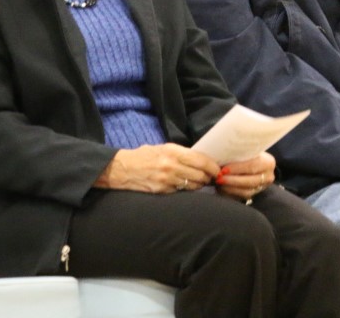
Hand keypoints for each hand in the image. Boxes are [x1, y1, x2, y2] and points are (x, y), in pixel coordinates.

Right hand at [94, 143, 219, 193]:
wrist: (122, 169)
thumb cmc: (144, 156)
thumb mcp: (163, 148)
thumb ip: (181, 153)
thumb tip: (200, 159)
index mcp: (172, 151)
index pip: (201, 160)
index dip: (213, 167)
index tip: (217, 170)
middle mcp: (171, 165)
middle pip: (200, 175)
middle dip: (208, 177)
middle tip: (212, 178)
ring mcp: (167, 180)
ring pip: (193, 185)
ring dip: (200, 185)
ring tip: (201, 183)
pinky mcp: (162, 191)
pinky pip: (182, 192)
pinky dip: (187, 190)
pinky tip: (187, 187)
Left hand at [215, 152, 276, 201]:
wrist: (251, 161)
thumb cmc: (246, 153)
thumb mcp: (245, 150)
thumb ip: (238, 153)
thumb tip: (222, 155)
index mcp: (268, 163)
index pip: (252, 166)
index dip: (237, 169)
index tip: (223, 169)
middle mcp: (268, 177)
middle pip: (249, 181)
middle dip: (232, 180)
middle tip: (219, 177)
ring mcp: (262, 187)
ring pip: (246, 191)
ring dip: (230, 188)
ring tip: (218, 182)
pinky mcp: (254, 194)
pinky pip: (242, 197)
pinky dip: (230, 192)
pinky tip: (222, 188)